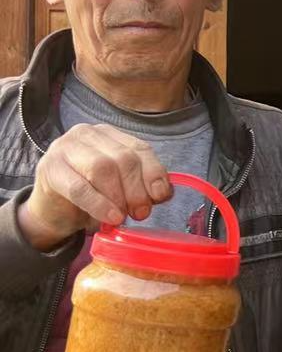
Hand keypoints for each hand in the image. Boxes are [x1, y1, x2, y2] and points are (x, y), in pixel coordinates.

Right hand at [18, 123, 171, 250]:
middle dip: (136, 189)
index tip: (159, 197)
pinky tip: (110, 217)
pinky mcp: (49, 168)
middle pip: (124, 158)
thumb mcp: (122, 188)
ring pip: (102, 168)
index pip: (140, 148)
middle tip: (140, 212)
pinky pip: (79, 187)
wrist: (55, 211)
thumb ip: (143, 185)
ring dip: (118, 197)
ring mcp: (65, 147)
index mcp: (110, 135)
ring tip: (121, 216)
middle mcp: (87, 134)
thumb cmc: (93, 196)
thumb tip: (163, 192)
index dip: (154, 173)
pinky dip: (99, 204)